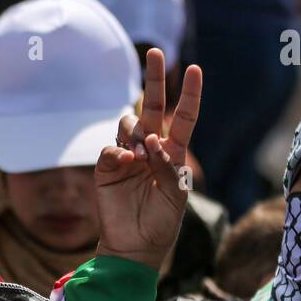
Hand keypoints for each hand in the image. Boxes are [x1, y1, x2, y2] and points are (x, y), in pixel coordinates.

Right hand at [94, 47, 201, 272]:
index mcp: (173, 154)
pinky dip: (120, 153)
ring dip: (137, 134)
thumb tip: (150, 141)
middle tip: (155, 53)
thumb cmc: (161, 222)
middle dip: (154, 80)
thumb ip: (167, 166)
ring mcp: (127, 157)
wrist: (135, 246)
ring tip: (140, 158)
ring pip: (129, 125)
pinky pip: (111, 149)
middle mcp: (150, 149)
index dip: (189, 94)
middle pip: (153, 107)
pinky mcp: (106, 168)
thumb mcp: (176, 194)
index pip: (183, 118)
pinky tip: (127, 164)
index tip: (195, 70)